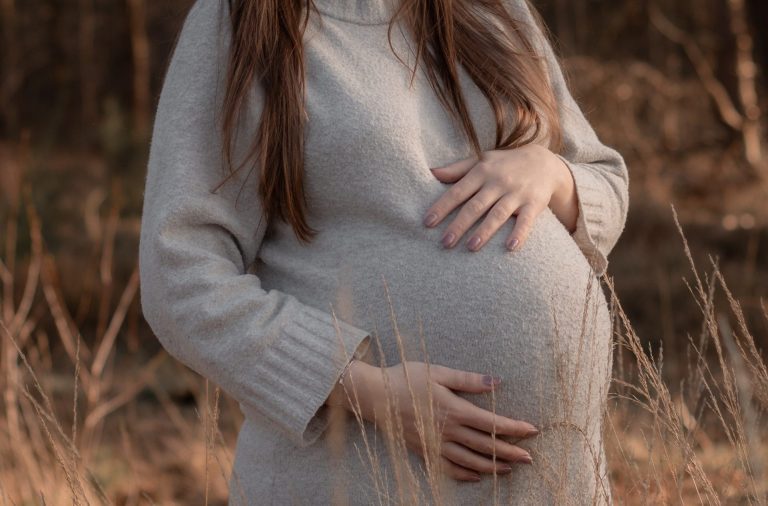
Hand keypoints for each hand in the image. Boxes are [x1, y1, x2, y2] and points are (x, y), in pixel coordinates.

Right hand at [333, 360, 539, 481]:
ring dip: (492, 467)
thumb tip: (496, 382)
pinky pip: (449, 468)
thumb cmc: (406, 379)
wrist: (375, 396)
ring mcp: (436, 444)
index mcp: (454, 410)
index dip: (514, 428)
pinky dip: (465, 474)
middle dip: (510, 452)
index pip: (491, 423)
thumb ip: (469, 380)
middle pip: (485, 446)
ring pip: (470, 461)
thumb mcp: (438, 372)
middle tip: (530, 458)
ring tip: (509, 469)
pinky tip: (477, 475)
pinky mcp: (425, 451)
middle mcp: (447, 431)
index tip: (532, 430)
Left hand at [422, 144, 577, 251]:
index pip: (458, 192)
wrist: (545, 162)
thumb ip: (457, 169)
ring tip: (471, 247)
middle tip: (445, 242)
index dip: (442, 207)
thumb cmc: (505, 164)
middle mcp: (498, 182)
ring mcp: (517, 193)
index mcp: (482, 172)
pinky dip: (520, 233)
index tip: (427, 222)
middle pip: (475, 206)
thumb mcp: (482, 160)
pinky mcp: (534, 203)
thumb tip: (430, 173)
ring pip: (498, 214)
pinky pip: (527, 220)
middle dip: (459, 224)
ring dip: (485, 231)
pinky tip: (510, 247)